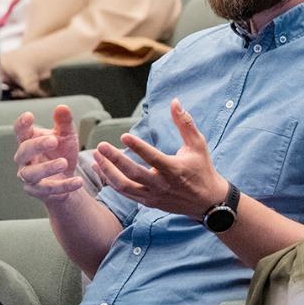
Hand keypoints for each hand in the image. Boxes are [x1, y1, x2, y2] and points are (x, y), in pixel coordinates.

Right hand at [13, 105, 83, 205]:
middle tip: (53, 140)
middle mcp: (24, 159)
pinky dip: (64, 186)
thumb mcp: (66, 135)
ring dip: (47, 168)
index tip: (29, 116)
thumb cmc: (61, 151)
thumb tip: (62, 107)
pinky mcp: (38, 191)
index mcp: (29, 141)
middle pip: (24, 151)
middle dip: (37, 145)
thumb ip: (64, 123)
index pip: (20, 131)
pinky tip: (78, 182)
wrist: (67, 176)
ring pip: (32, 174)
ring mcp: (29, 176)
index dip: (22, 124)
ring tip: (64, 163)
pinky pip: (49, 189)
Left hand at [93, 98, 227, 219]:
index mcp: (174, 169)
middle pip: (133, 174)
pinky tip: (102, 170)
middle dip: (114, 160)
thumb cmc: (202, 168)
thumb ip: (185, 123)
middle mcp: (162, 185)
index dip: (138, 147)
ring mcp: (154, 196)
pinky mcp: (149, 202)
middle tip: (101, 146)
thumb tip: (175, 102)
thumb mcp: (198, 144)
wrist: (207, 201)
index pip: (153, 157)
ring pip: (125, 186)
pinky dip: (112, 182)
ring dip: (108, 172)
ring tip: (96, 157)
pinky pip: (126, 193)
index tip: (123, 135)